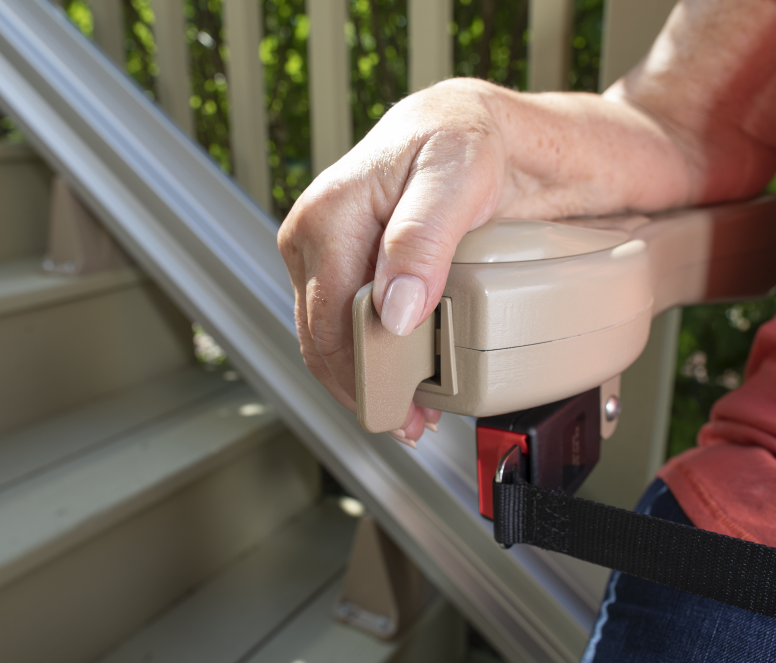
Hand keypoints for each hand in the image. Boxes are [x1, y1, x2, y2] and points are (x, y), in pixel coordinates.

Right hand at [278, 79, 506, 443]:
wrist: (465, 124)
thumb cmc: (461, 140)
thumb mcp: (456, 178)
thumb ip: (421, 240)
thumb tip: (392, 309)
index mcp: (326, 216)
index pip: (330, 321)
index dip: (364, 376)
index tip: (403, 411)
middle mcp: (310, 234)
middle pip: (321, 338)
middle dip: (363, 388)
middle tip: (411, 424)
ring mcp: (318, 250)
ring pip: (325, 337)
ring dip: (362, 378)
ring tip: (408, 410)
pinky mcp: (334, 261)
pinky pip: (337, 321)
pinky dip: (363, 353)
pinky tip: (395, 373)